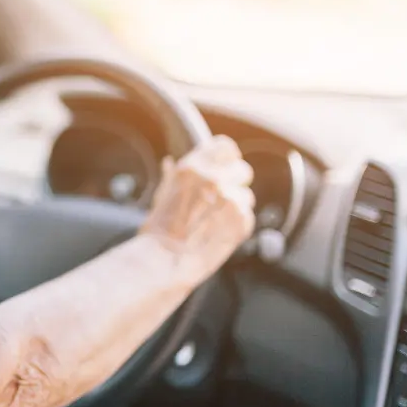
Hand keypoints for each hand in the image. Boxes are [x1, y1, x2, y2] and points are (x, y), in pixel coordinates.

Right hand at [140, 135, 255, 282]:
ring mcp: (230, 199)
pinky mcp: (242, 220)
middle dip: (234, 184)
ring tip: (214, 223)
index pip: (226, 146)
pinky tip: (218, 234)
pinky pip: (248, 217)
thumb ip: (173, 177)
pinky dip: (237, 225)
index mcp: (192, 167)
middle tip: (218, 202)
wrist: (165, 260)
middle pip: (243, 170)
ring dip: (236, 207)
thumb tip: (169, 163)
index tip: (224, 168)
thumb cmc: (158, 231)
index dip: (227, 158)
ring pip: (247, 196)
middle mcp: (214, 179)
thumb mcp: (161, 195)